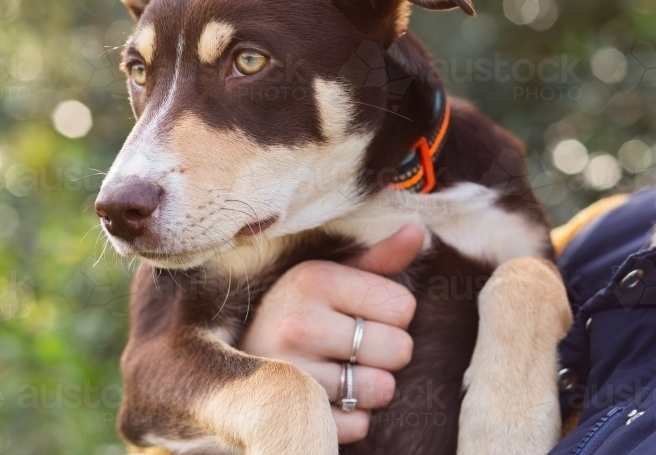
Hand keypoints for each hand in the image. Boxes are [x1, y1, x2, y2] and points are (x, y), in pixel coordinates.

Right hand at [239, 225, 423, 443]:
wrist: (237, 357)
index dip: (393, 313)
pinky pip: (360, 425)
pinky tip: (330, 397)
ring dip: (372, 386)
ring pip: (382, 389)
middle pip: (399, 348)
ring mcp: (293, 372)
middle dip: (387, 350)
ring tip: (343, 370)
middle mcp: (299, 323)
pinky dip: (353, 417)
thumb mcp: (332, 275)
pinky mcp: (294, 414)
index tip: (364, 313)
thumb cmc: (302, 310)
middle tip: (356, 345)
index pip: (403, 307)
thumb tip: (417, 231)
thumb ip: (378, 258)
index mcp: (313, 279)